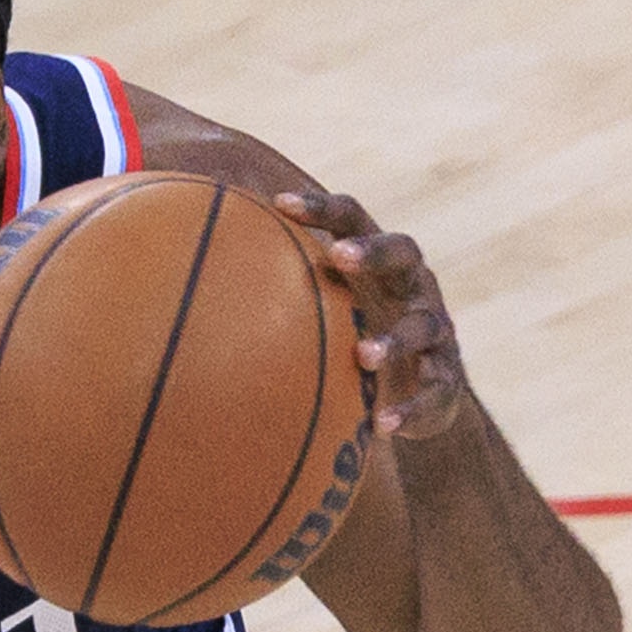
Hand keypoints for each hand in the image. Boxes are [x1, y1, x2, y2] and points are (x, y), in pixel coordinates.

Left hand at [274, 190, 468, 440]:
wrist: (419, 393)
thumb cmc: (354, 337)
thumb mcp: (324, 309)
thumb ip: (274, 286)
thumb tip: (184, 267)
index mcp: (380, 260)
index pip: (353, 217)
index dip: (322, 209)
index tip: (280, 203)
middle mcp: (415, 286)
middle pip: (402, 252)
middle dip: (373, 252)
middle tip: (341, 257)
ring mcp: (436, 332)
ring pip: (424, 326)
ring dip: (395, 339)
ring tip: (363, 356)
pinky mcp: (448, 381)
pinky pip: (434, 394)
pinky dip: (410, 411)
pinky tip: (382, 428)